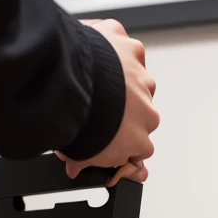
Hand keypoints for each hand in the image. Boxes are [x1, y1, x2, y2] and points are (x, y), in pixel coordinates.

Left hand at [56, 19, 159, 186]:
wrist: (69, 85)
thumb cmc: (80, 122)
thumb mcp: (82, 156)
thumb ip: (87, 163)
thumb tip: (76, 170)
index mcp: (141, 140)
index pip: (139, 147)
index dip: (122, 142)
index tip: (106, 138)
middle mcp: (148, 110)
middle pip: (139, 113)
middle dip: (121, 111)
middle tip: (95, 109)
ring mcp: (142, 78)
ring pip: (134, 79)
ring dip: (118, 80)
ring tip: (92, 81)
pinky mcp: (130, 48)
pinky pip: (123, 48)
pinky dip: (110, 49)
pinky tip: (93, 55)